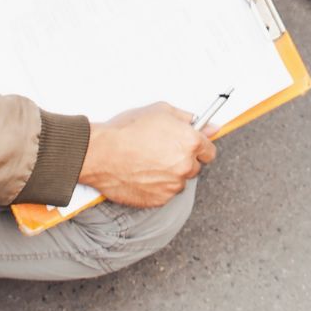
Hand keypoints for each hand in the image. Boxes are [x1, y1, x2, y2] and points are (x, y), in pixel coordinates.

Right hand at [78, 103, 215, 207]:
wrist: (100, 153)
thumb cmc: (126, 130)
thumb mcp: (160, 110)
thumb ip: (188, 119)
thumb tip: (210, 126)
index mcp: (189, 142)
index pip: (209, 151)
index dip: (199, 148)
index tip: (191, 147)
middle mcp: (185, 165)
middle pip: (194, 167)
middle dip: (182, 160)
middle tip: (160, 152)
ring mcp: (172, 185)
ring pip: (179, 181)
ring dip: (169, 174)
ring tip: (147, 162)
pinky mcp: (159, 200)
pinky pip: (165, 194)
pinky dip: (157, 187)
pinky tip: (141, 174)